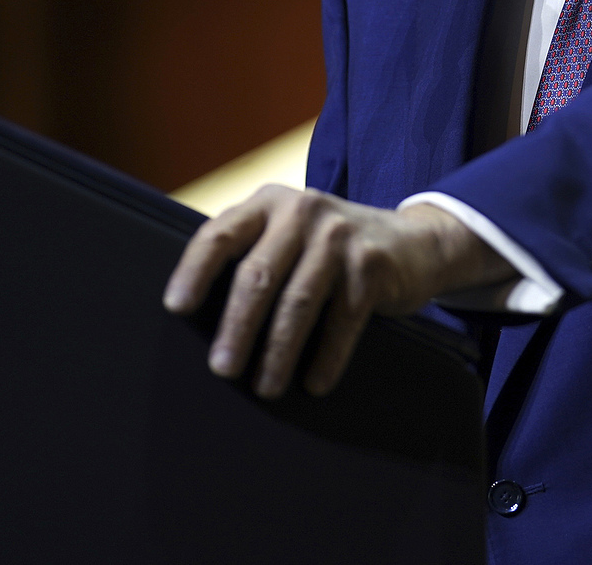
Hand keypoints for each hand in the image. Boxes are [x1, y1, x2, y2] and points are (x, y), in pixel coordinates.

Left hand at [162, 186, 514, 397]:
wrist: (414, 243)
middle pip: (258, 274)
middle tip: (221, 368)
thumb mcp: (291, 234)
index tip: (176, 307)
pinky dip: (326, 358)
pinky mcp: (371, 265)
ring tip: (265, 387)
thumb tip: (198, 317)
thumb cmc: (332, 249)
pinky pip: (342, 321)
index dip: (194, 271)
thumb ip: (254, 252)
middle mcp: (303, 211)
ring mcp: (340, 236)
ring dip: (278, 352)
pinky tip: (314, 383)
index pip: (220, 234)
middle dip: (237, 327)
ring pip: (298, 302)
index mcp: (270, 203)